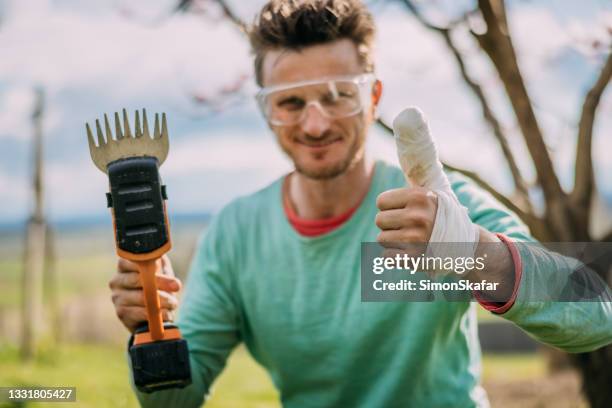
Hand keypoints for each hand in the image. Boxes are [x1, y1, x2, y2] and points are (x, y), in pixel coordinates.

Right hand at [109, 254, 181, 332]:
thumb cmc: (157, 285)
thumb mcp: (160, 270)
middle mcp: (117, 281)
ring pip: (141, 297)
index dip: (147, 264)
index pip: (131, 261)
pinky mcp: (122, 313)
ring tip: (174, 302)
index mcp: (124, 266)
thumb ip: (159, 261)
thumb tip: (160, 254)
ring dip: (162, 300)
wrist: (151, 313)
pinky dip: (157, 314)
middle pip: (137, 279)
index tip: (160, 267)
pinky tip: (168, 313)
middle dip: (160, 282)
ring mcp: (117, 298)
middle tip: (177, 286)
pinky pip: (141, 313)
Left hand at [376, 107, 478, 272]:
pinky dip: (397, 257)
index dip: (391, 207)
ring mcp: (417, 240)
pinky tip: (414, 252)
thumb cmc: (444, 213)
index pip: (381, 201)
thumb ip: (419, 161)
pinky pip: (387, 256)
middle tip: (411, 226)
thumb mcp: (434, 187)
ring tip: (413, 239)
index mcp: (420, 196)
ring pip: (381, 239)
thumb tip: (410, 114)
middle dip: (391, 224)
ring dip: (394, 241)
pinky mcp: (415, 260)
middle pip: (379, 220)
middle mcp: (419, 216)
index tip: (406, 210)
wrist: (467, 247)